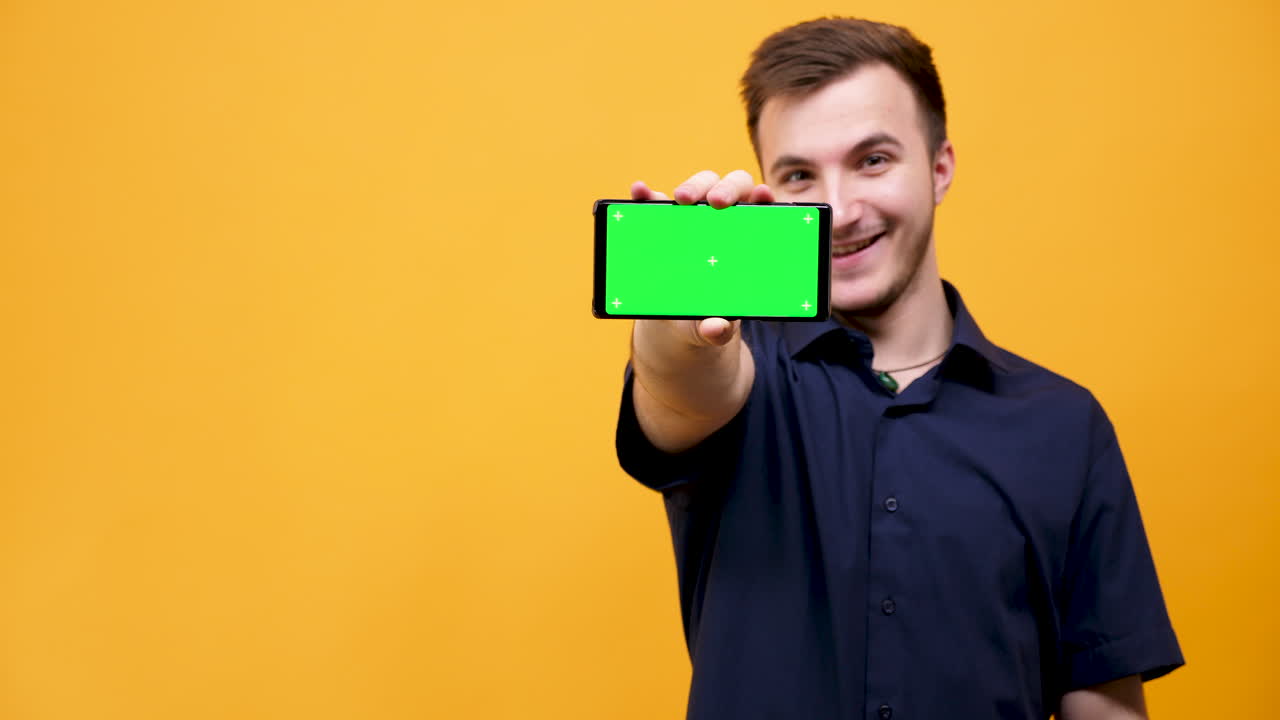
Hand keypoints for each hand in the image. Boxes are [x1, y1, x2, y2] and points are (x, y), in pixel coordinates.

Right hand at [630, 170, 774, 345]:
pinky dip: (647, 195)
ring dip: (692, 187)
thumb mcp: (714, 325)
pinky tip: (639, 192)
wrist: (681, 319)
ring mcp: (693, 217)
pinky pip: (655, 202)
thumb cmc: (709, 315)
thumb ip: (718, 329)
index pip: (762, 207)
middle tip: (714, 203)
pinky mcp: (663, 221)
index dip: (764, 196)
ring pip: (699, 187)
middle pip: (732, 188)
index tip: (762, 195)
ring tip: (679, 200)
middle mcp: (725, 219)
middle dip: (725, 189)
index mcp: (748, 239)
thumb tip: (716, 330)